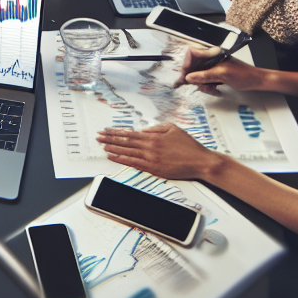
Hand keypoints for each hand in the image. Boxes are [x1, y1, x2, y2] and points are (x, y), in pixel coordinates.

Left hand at [97, 122, 215, 180]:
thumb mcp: (172, 128)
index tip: (106, 130)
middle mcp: (149, 147)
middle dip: (110, 139)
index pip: (129, 133)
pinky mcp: (154, 169)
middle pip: (125, 142)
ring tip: (102, 146)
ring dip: (113, 149)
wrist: (200, 161)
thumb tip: (142, 130)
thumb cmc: (188, 145)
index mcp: (153, 136)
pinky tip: (113, 158)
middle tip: (98, 137)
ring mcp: (150, 159)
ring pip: (127, 153)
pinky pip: (134, 164)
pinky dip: (122, 160)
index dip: (116, 132)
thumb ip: (156, 128)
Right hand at [179, 46, 268, 96]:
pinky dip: (207, 86)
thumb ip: (205, 75)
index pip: (192, 53)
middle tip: (198, 86)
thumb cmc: (243, 74)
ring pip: (198, 75)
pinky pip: (204, 80)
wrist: (255, 81)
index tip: (186, 76)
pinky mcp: (214, 74)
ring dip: (202, 84)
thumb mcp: (222, 74)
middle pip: (192, 66)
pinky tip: (214, 90)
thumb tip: (189, 78)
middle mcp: (210, 59)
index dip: (186, 64)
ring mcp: (212, 67)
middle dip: (194, 78)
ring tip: (211, 89)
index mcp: (212, 53)